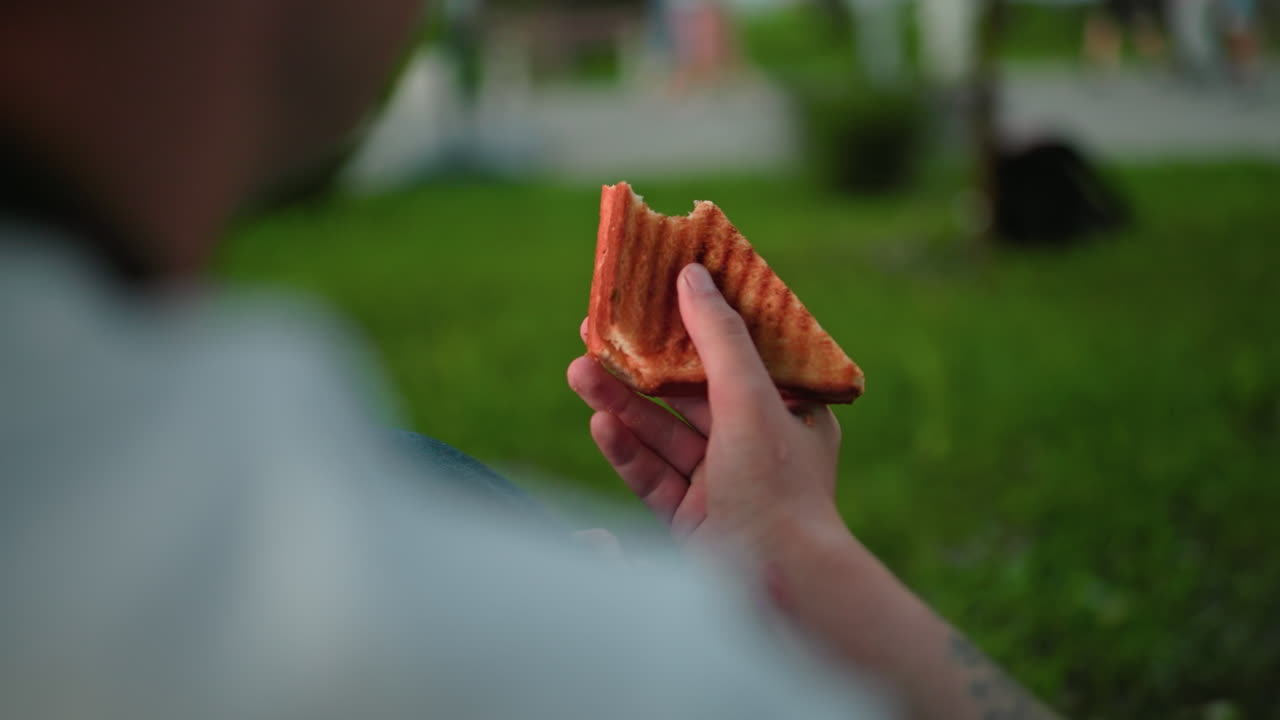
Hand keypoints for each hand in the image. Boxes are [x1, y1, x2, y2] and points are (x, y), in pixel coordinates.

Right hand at [567, 263, 847, 559]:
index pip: (736, 352)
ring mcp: (721, 483)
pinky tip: (599, 422)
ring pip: (662, 432)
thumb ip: (718, 338)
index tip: (652, 291)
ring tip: (577, 370)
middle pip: (686, 392)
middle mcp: (755, 443)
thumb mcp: (751, 399)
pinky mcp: (690, 518)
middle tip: (593, 329)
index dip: (693, 320)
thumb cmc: (778, 489)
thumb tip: (692, 274)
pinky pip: (652, 475)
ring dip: (621, 402)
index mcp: (787, 411)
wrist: (781, 589)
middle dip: (639, 364)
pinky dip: (626, 449)